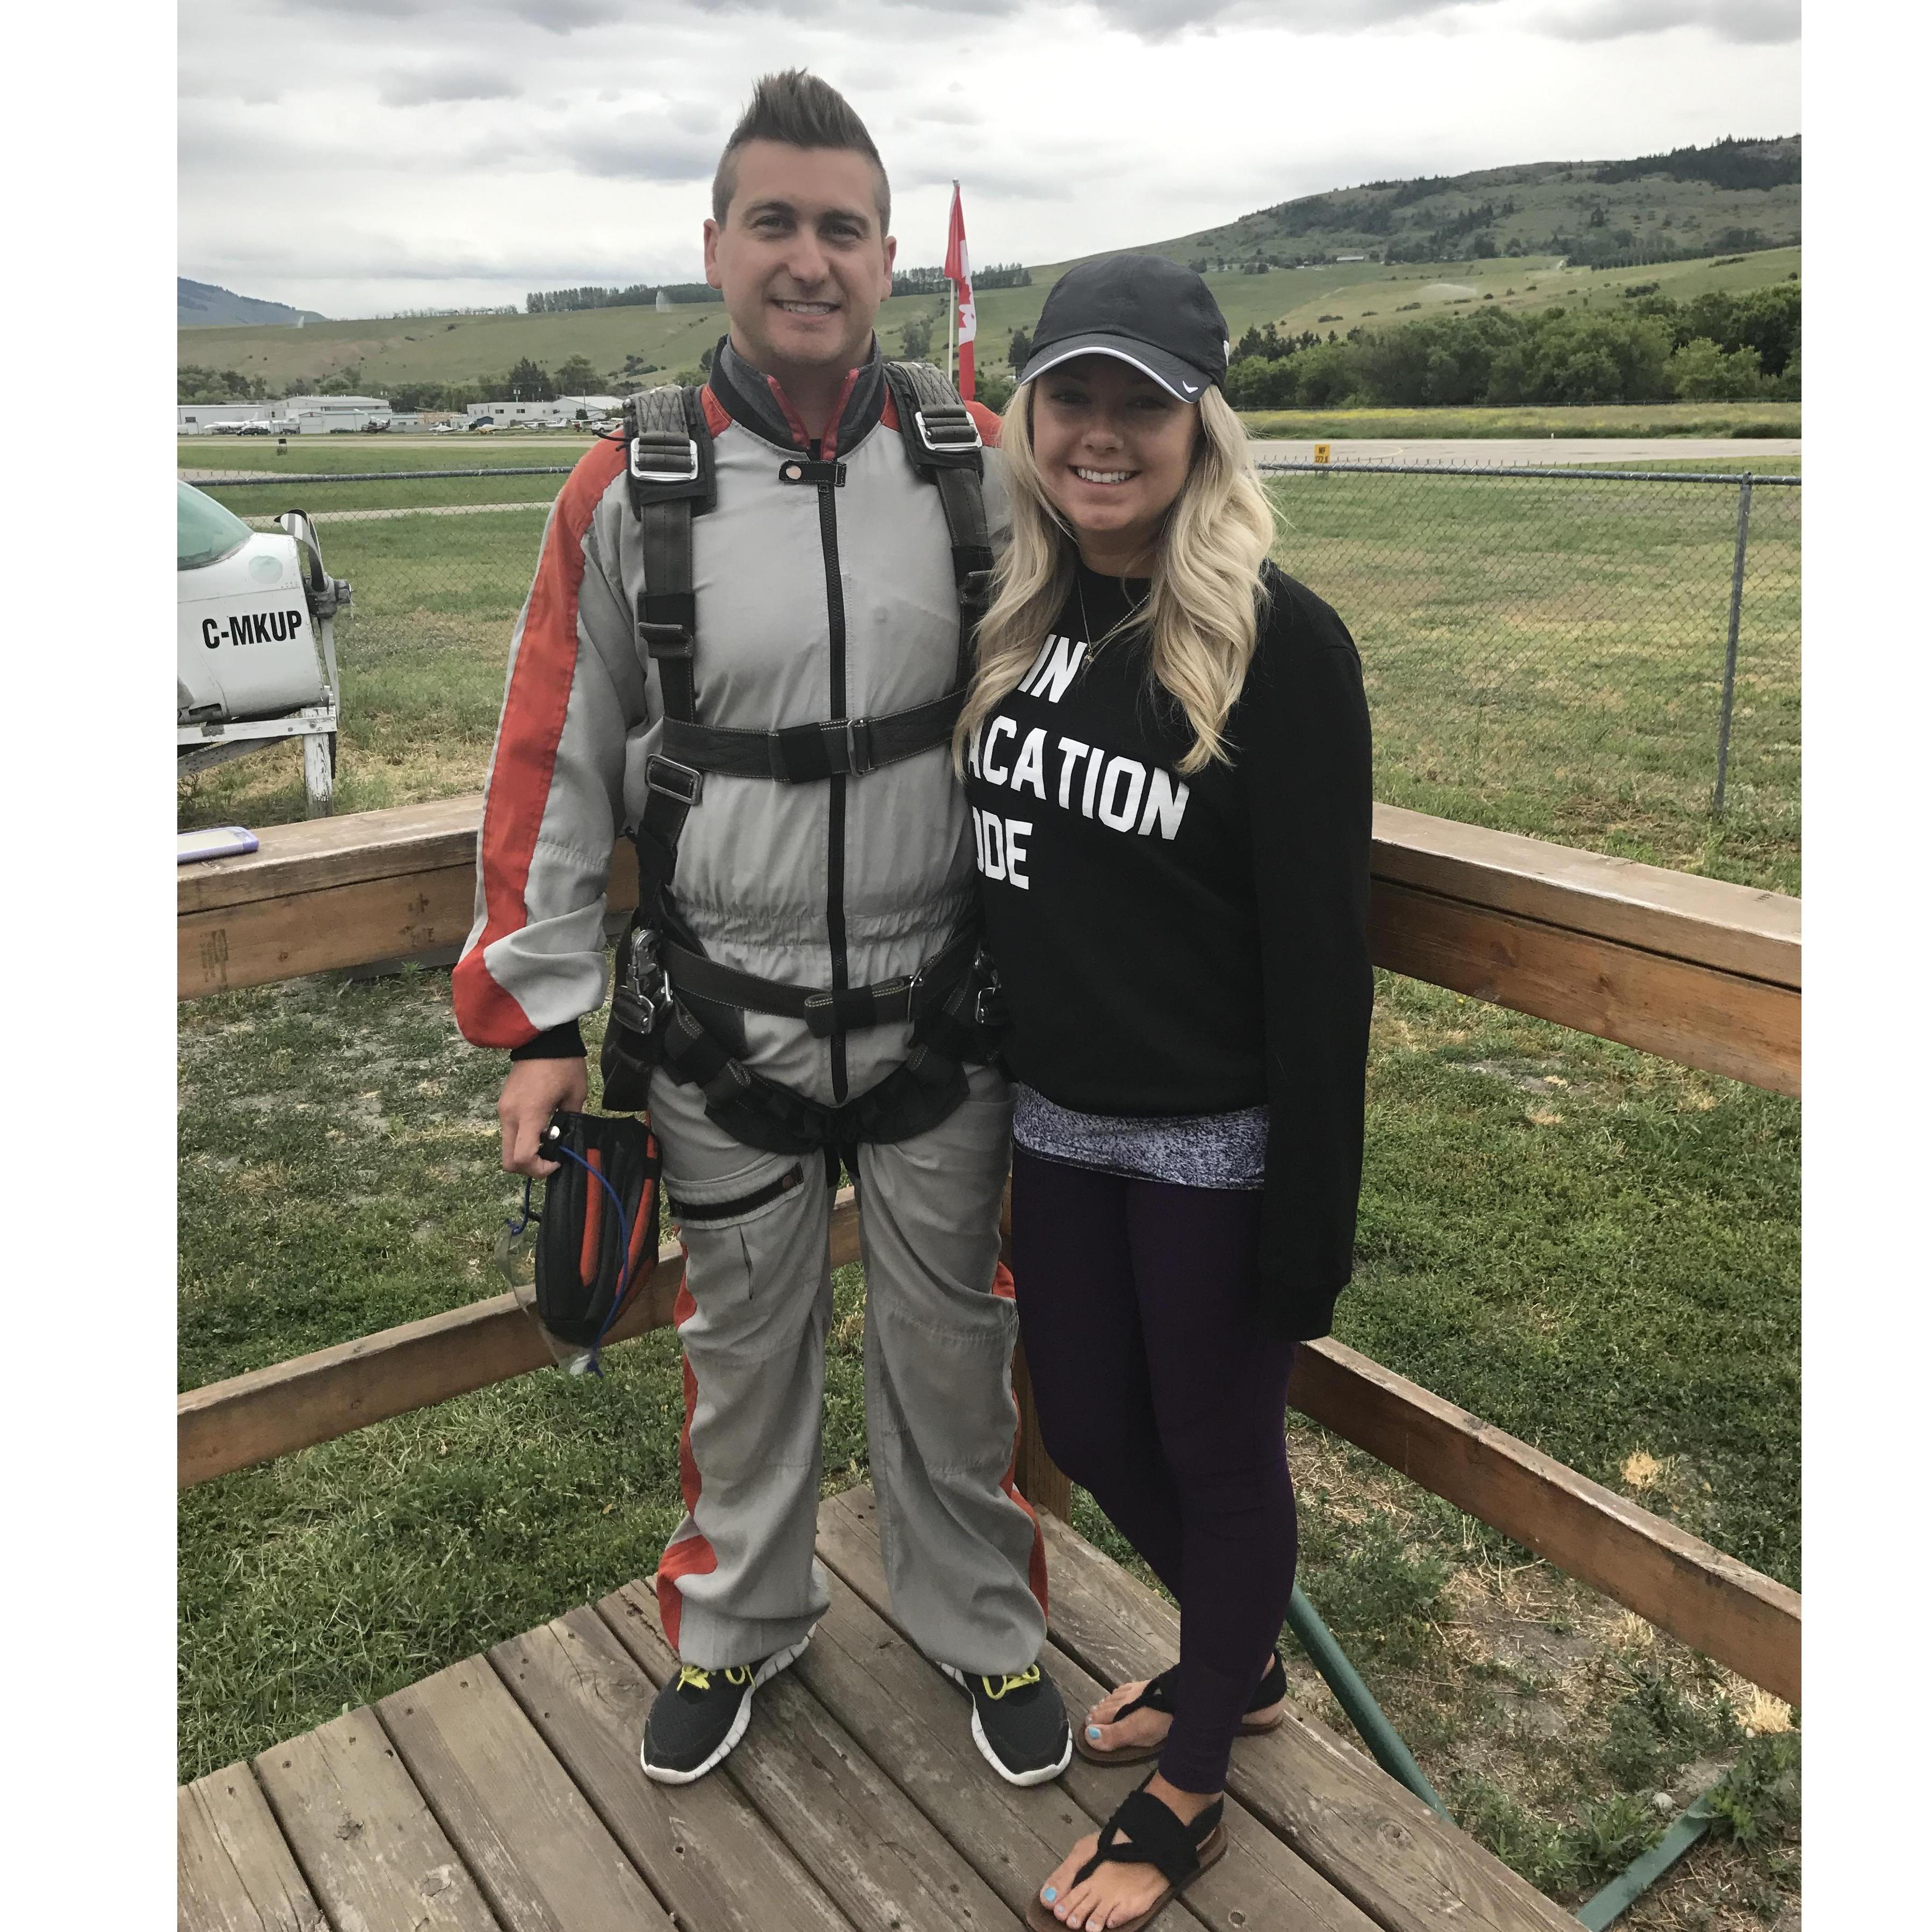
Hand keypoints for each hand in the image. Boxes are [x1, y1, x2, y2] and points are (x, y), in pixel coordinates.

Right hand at [499, 1056, 588, 1175]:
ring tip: (548, 1138)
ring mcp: (503, 1109)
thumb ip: (570, 1122)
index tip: (558, 1160)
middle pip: (508, 1160)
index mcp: (529, 1114)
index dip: (540, 1168)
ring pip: (507, 1147)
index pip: (522, 1157)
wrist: (543, 1038)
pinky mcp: (503, 1104)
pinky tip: (541, 1125)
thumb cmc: (563, 1064)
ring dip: (526, 1151)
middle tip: (550, 1157)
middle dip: (530, 1167)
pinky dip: (522, 1138)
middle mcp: (509, 1115)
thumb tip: (564, 1139)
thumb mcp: (575, 1095)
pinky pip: (509, 1131)